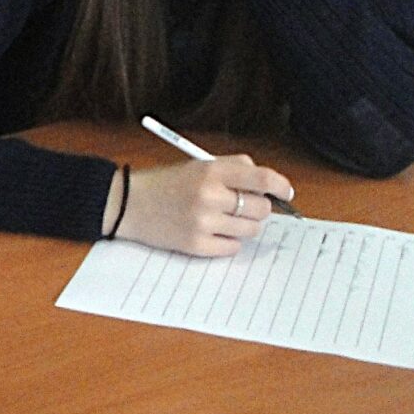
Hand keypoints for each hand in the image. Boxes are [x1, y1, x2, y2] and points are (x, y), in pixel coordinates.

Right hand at [114, 157, 295, 255]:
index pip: (262, 178)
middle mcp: (209, 196)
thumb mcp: (198, 165)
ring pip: (250, 230)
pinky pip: (233, 248)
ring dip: (243, 225)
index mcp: (211, 171)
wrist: (127, 204)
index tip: (286, 193)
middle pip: (261, 208)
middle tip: (241, 207)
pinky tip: (212, 232)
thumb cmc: (165, 183)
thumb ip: (234, 169)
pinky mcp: (196, 245)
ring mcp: (203, 222)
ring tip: (222, 219)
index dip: (281, 186)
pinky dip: (228, 241)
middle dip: (257, 208)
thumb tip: (270, 185)